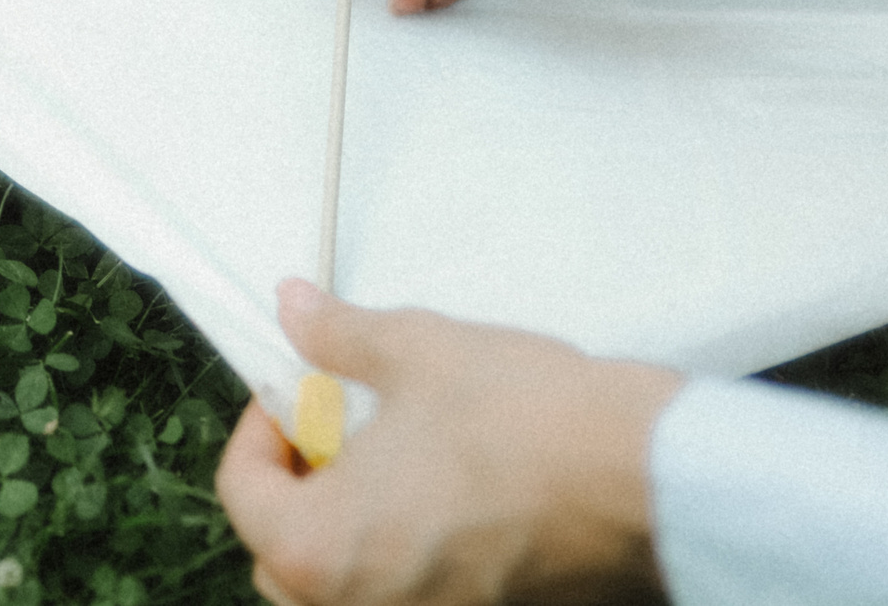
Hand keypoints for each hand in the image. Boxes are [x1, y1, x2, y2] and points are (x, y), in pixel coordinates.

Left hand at [216, 281, 681, 605]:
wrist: (646, 478)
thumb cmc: (528, 424)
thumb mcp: (412, 351)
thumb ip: (337, 336)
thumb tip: (294, 310)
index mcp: (319, 550)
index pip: (241, 494)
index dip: (258, 428)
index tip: (291, 393)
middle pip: (282, 556)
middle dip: (296, 488)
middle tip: (335, 427)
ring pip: (342, 586)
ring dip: (347, 527)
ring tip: (393, 460)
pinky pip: (406, 596)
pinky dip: (402, 556)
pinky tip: (443, 499)